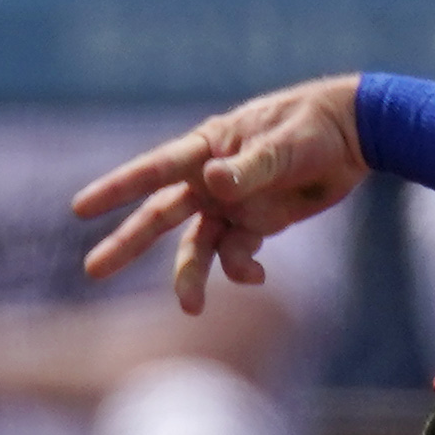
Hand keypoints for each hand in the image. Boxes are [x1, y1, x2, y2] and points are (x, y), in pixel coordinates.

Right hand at [71, 76, 368, 313]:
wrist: (354, 137)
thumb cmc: (314, 127)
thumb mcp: (284, 145)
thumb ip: (248, 167)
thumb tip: (211, 183)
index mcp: (208, 149)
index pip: (154, 169)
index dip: (117, 188)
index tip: (81, 208)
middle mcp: (210, 180)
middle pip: (160, 216)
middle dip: (128, 243)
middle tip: (93, 270)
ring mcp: (231, 204)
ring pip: (197, 246)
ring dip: (190, 275)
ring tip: (190, 307)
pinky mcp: (255, 223)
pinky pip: (237, 255)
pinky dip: (242, 270)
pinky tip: (257, 278)